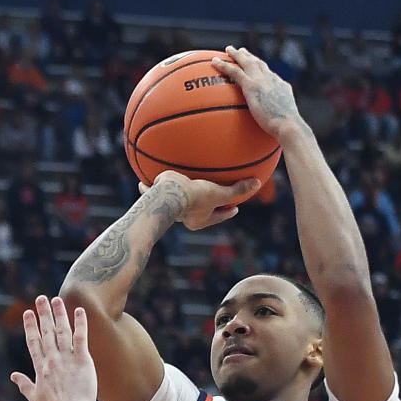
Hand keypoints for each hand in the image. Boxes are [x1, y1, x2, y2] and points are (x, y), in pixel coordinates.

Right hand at [11, 295, 97, 400]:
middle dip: (43, 313)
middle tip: (41, 298)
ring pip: (62, 331)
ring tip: (56, 300)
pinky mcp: (83, 361)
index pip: (33, 342)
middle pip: (46, 332)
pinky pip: (81, 338)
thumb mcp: (35, 398)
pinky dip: (80, 323)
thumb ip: (24, 385)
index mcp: (40, 367)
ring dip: (59, 314)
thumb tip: (13, 376)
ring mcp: (67, 359)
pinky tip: (79, 311)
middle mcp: (52, 359)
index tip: (28, 313)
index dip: (30, 326)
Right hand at [141, 170, 260, 231]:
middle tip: (211, 197)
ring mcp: (168, 208)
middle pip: (196, 211)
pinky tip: (143, 181)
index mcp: (197, 220)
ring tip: (177, 187)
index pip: (217, 216)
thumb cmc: (193, 197)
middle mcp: (183, 216)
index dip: (227, 212)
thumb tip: (257, 183)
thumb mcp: (218, 193)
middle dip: (202, 205)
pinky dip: (148, 187)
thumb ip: (236, 190)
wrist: (166, 196)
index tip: (235, 208)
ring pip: (174, 201)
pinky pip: (151, 190)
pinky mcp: (154, 198)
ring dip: (177, 196)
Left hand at [212, 45, 304, 142]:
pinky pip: (234, 72)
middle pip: (259, 64)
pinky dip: (224, 65)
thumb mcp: (284, 126)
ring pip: (247, 62)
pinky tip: (214, 62)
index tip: (256, 66)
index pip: (270, 76)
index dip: (262, 70)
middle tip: (241, 52)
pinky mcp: (252, 85)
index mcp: (282, 87)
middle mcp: (272, 80)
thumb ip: (278, 125)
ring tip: (228, 50)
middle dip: (250, 57)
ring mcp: (262, 80)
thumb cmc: (288, 132)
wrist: (289, 126)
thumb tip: (276, 137)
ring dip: (237, 55)